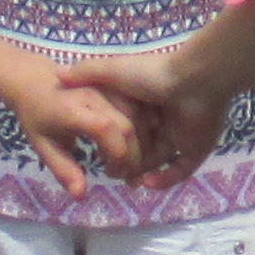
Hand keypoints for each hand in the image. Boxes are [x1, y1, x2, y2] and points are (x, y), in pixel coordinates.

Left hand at [0, 50, 129, 193]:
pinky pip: (140, 106)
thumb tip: (82, 196)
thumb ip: (63, 170)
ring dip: (143, 142)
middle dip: (134, 156)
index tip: (113, 175)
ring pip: (139, 114)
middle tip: (129, 178)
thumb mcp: (43, 146)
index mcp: (72, 110)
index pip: (105, 129)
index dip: (117, 155)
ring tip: (133, 164)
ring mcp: (108, 86)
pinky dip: (144, 128)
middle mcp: (94, 94)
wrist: (33, 79)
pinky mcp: (116, 84)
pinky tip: (136, 145)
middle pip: (128, 124)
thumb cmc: (37, 116)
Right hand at [62, 47, 221, 185]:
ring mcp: (181, 135)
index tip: (97, 152)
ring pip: (158, 162)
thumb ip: (85, 73)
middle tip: (111, 173)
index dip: (111, 140)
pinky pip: (180, 171)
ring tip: (126, 181)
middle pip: (142, 147)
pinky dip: (165, 180)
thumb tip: (58, 75)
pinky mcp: (196, 149)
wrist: (193, 81)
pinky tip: (147, 184)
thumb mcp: (111, 70)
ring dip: (142, 173)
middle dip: (126, 162)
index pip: (126, 126)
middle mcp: (163, 120)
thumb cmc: (151, 74)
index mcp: (146, 102)